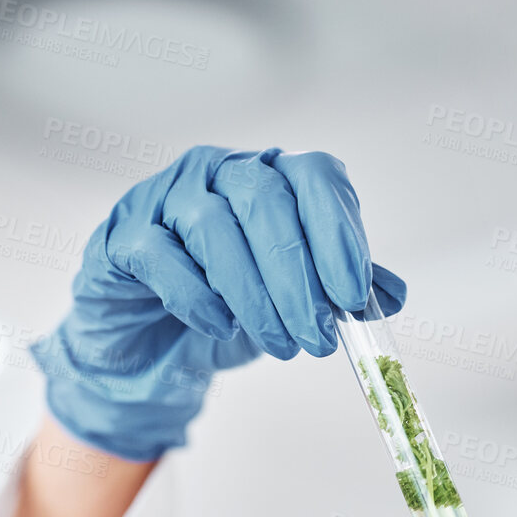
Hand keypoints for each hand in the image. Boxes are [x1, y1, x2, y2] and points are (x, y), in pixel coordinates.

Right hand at [34, 145, 406, 461]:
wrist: (150, 339)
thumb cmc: (229, 304)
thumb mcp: (295, 298)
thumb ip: (341, 287)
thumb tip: (393, 294)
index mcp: (271, 174)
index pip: (314, 177)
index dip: (339, 232)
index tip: (354, 296)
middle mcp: (218, 171)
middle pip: (265, 200)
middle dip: (300, 277)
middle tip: (320, 338)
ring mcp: (165, 197)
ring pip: (213, 227)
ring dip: (255, 295)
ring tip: (281, 345)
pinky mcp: (124, 235)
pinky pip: (160, 254)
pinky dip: (196, 296)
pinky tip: (222, 328)